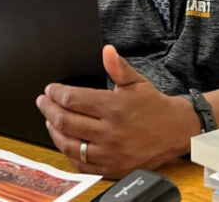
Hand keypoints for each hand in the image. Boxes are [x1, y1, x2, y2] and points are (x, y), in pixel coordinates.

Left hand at [35, 45, 199, 177]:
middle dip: (48, 109)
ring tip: (50, 120)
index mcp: (114, 107)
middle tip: (43, 102)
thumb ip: (118, 67)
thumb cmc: (153, 106)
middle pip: (66, 121)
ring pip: (70, 144)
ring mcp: (110, 152)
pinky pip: (82, 164)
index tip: (50, 90)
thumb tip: (107, 50)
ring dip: (54, 132)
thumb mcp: (136, 82)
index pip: (73, 100)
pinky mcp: (112, 167)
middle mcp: (110, 131)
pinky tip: (65, 141)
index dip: (56, 93)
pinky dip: (69, 152)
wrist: (176, 131)